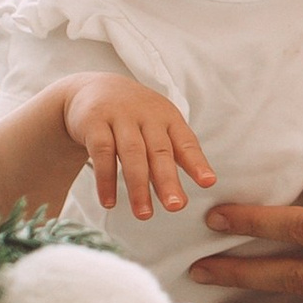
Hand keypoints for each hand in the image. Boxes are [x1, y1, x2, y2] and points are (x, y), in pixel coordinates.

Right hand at [63, 76, 215, 220]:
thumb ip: (171, 157)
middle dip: (168, 180)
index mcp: (168, 118)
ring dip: (138, 186)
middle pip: (159, 151)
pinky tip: (110, 202)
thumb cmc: (134, 117)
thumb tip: (188, 193)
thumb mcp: (157, 127)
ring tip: (144, 214)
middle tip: (176, 207)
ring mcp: (120, 117)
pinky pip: (102, 153)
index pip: (186, 142)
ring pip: (132, 153)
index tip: (208, 182)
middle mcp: (147, 115)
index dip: (197, 162)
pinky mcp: (94, 122)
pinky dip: (106, 180)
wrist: (94, 88)